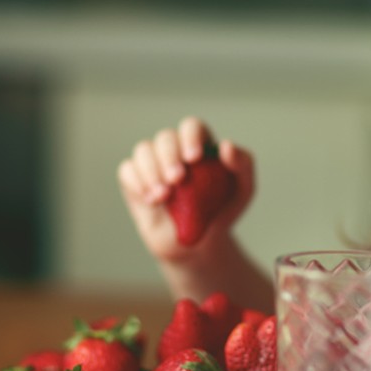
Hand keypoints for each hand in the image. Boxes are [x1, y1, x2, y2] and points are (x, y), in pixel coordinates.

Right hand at [117, 116, 254, 262]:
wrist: (199, 243)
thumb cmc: (221, 211)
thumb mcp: (243, 190)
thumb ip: (243, 164)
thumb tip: (226, 146)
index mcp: (200, 144)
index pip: (191, 127)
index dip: (190, 137)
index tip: (194, 158)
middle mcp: (174, 150)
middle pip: (165, 137)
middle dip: (169, 156)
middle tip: (177, 179)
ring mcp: (152, 164)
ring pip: (143, 150)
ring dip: (151, 169)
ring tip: (163, 195)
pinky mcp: (134, 181)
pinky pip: (127, 170)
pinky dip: (136, 181)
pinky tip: (151, 199)